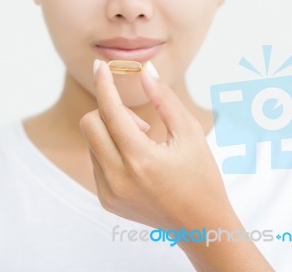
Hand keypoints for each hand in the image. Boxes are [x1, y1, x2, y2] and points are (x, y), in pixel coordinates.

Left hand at [79, 60, 229, 229]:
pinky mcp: (106, 200)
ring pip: (92, 143)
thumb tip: (144, 69)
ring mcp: (108, 192)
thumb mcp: (190, 132)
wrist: (200, 225)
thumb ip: (164, 98)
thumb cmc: (202, 176)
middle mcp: (118, 178)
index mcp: (141, 159)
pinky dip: (111, 152)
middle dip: (108, 112)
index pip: (110, 111)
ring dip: (111, 133)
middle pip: (90, 124)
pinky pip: (96, 162)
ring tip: (143, 145)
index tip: (99, 66)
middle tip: (140, 124)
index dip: (104, 84)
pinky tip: (136, 162)